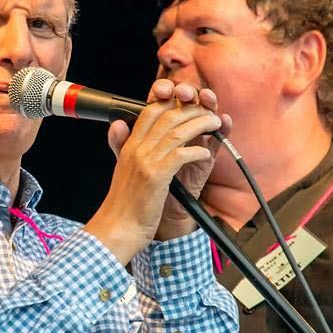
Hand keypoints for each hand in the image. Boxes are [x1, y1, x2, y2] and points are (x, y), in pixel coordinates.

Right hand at [84, 81, 227, 263]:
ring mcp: (146, 162)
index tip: (189, 105)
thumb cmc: (123, 205)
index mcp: (129, 146)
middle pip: (167, 116)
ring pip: (178, 131)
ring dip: (201, 124)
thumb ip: (121, 145)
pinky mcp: (157, 177)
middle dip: (193, 110)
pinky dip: (197, 151)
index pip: (150, 111)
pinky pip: (182, 154)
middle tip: (209, 112)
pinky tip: (205, 153)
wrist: (117, 228)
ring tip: (216, 124)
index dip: (172, 103)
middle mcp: (136, 150)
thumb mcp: (120, 169)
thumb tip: (117, 125)